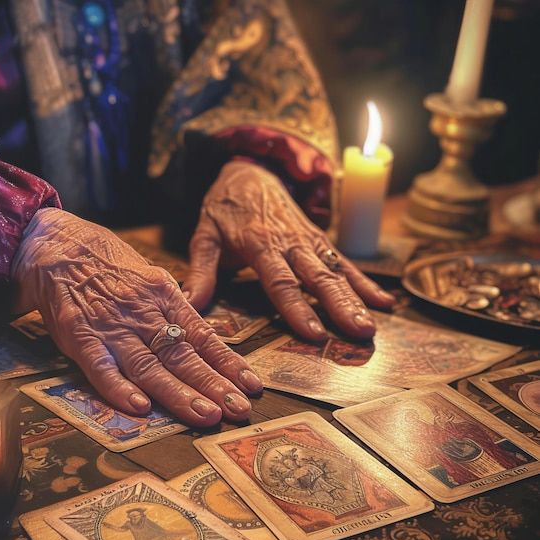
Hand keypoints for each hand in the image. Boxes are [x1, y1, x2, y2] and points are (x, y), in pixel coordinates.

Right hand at [11, 209, 261, 426]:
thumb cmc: (109, 265)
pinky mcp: (81, 337)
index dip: (228, 363)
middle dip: (213, 385)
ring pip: (150, 366)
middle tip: (239, 409)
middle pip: (182, 355)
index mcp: (165, 297)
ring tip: (206, 416)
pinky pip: (101, 367)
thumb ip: (174, 311)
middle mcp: (144, 314)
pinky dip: (119, 388)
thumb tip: (202, 338)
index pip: (203, 336)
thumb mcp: (152, 279)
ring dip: (178, 393)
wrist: (57, 246)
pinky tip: (140, 407)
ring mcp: (113, 327)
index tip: (251, 385)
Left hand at [183, 161, 394, 340]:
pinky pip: (344, 261)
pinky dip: (365, 282)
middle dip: (340, 306)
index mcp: (259, 243)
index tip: (314, 333)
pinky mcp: (319, 239)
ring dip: (356, 298)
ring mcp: (308, 239)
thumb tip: (189, 304)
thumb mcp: (204, 236)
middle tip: (359, 333)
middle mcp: (289, 242)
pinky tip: (385, 303)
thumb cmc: (223, 209)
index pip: (280, 280)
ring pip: (335, 271)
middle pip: (317, 277)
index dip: (298, 307)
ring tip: (372, 325)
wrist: (248, 172)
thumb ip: (200, 271)